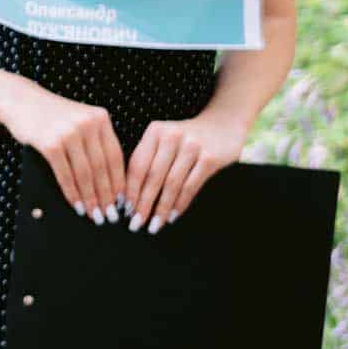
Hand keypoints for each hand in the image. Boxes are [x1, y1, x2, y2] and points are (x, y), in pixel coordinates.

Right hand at [0, 77, 125, 223]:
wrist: (19, 100)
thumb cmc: (51, 115)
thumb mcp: (79, 120)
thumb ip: (95, 141)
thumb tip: (111, 181)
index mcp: (100, 118)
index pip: (116, 156)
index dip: (120, 182)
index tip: (122, 201)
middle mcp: (87, 124)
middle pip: (102, 167)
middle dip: (106, 195)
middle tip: (110, 214)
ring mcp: (68, 133)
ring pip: (85, 173)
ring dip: (90, 198)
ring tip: (93, 214)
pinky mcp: (50, 144)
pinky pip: (65, 174)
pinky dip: (71, 192)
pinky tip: (75, 204)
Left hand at [123, 114, 247, 232]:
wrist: (223, 123)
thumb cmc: (185, 137)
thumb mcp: (163, 140)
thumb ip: (147, 159)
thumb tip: (127, 195)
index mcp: (154, 131)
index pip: (137, 165)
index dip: (130, 189)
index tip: (124, 209)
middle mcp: (172, 136)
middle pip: (153, 176)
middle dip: (143, 204)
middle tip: (136, 224)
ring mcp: (193, 147)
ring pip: (172, 184)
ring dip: (162, 208)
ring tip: (154, 224)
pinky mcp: (210, 158)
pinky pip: (191, 186)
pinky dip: (180, 203)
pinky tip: (173, 216)